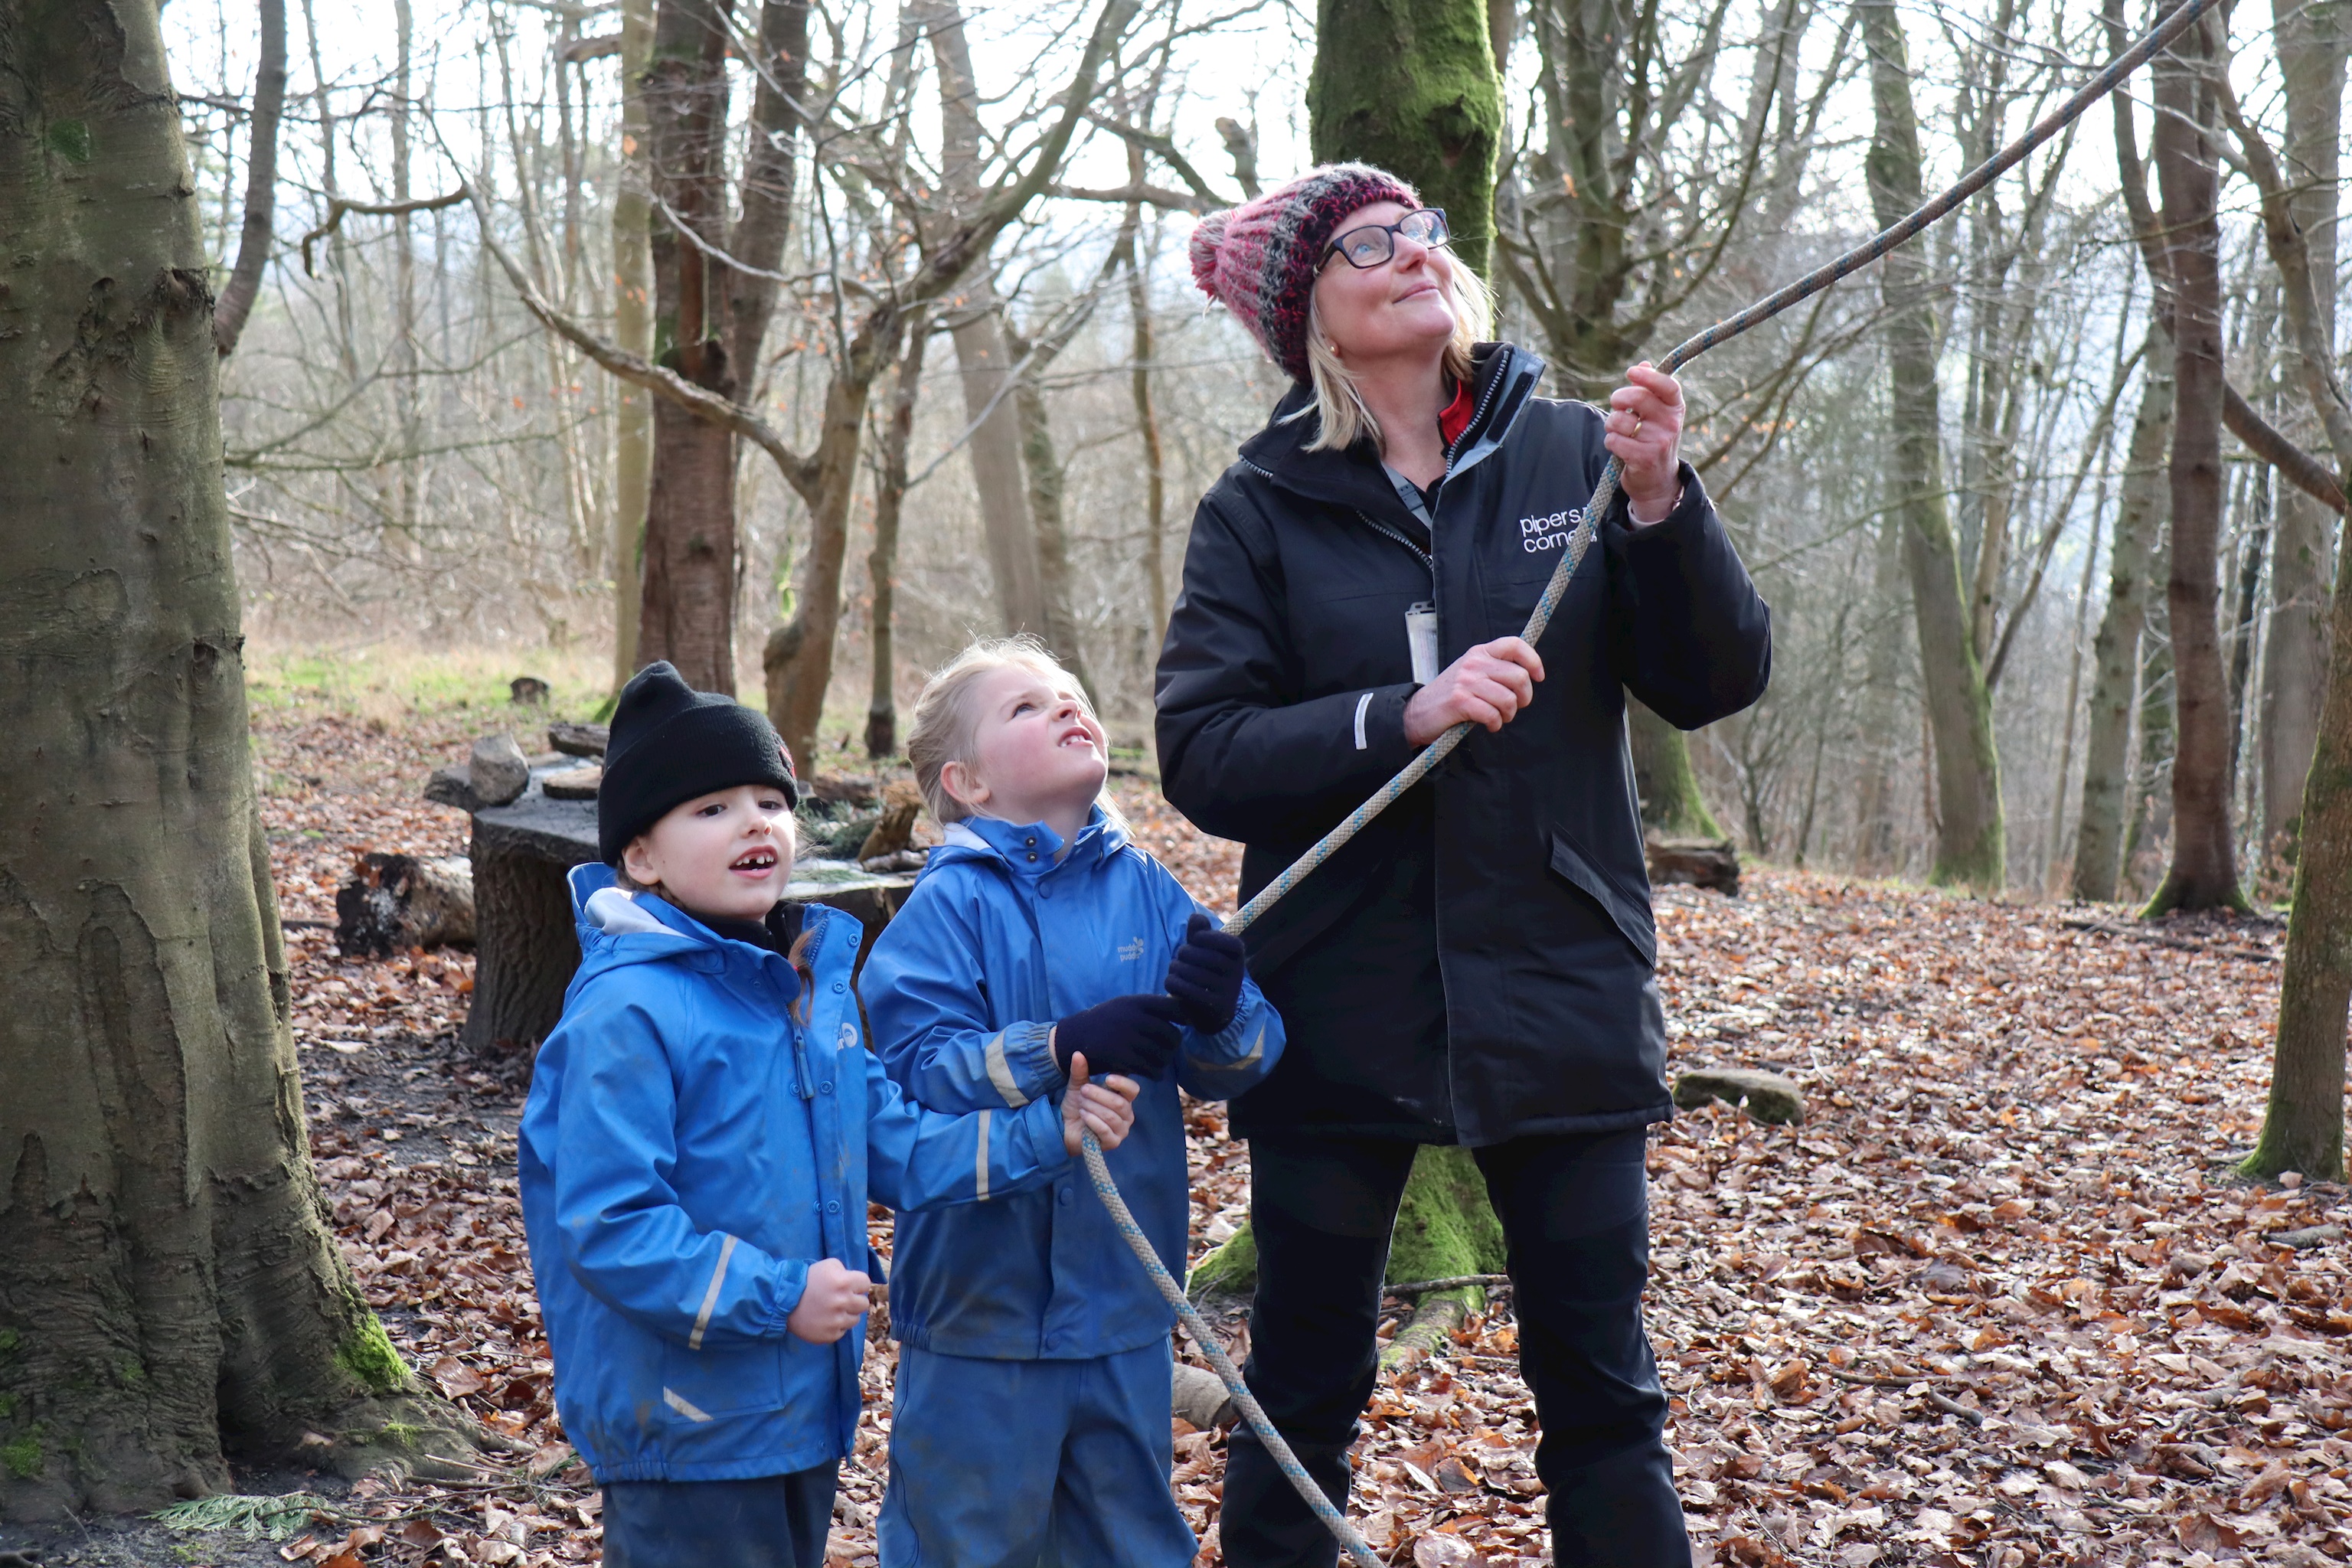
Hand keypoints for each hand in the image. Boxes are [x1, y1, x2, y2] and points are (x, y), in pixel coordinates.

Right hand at [786, 1256, 870, 1344]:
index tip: (849, 1285)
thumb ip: (846, 1271)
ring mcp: (836, 1321)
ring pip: (855, 1319)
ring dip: (846, 1314)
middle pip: (863, 1303)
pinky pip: (842, 1332)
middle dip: (854, 1300)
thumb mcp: (827, 1266)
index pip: (866, 1283)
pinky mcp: (829, 1335)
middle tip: (841, 1299)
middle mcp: (842, 1302)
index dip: (858, 1284)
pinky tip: (825, 1320)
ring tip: (831, 1310)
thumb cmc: (807, 1280)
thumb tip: (858, 1283)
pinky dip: (836, 1326)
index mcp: (843, 1282)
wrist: (783, 1301)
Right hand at [1051, 993, 1184, 1079]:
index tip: (1186, 1024)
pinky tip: (1152, 1073)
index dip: (1186, 1017)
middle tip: (1168, 1049)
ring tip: (1158, 1061)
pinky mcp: (1122, 1058)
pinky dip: (1156, 1073)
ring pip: (1163, 1055)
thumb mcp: (1124, 1006)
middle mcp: (1134, 1018)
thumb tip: (1181, 1011)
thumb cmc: (1105, 1022)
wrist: (1074, 1037)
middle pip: (1172, 1035)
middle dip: (1173, 1045)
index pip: (1175, 1008)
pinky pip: (1151, 1069)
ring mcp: (1128, 1038)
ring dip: (1164, 1061)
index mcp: (1138, 1002)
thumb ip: (1148, 1008)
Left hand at [1061, 1052, 1142, 1153]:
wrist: (1064, 1128)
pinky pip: (1105, 1130)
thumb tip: (1078, 1054)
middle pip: (1120, 1103)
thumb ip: (1080, 1071)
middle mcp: (1126, 1114)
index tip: (1108, 1079)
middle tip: (1084, 1091)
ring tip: (1082, 1105)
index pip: (1132, 1090)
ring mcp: (1121, 1130)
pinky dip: (1093, 1121)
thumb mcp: (1078, 1086)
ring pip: (1111, 1116)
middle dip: (1099, 1095)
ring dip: (1093, 1108)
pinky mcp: (1113, 1142)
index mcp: (1123, 1098)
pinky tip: (1084, 1115)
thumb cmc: (1077, 1106)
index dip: (1123, 1084)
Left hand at [1165, 912, 1246, 1033]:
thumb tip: (1195, 917)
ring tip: (1173, 970)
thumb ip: (1199, 932)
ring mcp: (1228, 992)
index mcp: (1238, 954)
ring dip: (1175, 969)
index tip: (1195, 940)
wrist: (1214, 1012)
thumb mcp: (1205, 950)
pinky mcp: (1215, 1008)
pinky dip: (1173, 984)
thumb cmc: (1207, 972)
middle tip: (1178, 959)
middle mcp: (1237, 973)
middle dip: (1183, 953)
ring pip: (1190, 973)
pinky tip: (1172, 983)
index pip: (1220, 939)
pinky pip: (1186, 990)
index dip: (1203, 937)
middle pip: (1200, 956)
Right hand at [1402, 636, 1545, 744]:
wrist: (1417, 712)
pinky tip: (1490, 725)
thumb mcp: (1472, 672)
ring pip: (1508, 699)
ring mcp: (1466, 681)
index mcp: (1479, 652)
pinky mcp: (1460, 701)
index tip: (1538, 677)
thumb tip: (1527, 675)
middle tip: (1514, 707)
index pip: (1514, 645)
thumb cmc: (1450, 695)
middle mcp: (1474, 663)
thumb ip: (1495, 669)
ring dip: (1509, 714)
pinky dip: (1496, 724)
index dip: (1533, 661)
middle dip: (1524, 698)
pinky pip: (1492, 714)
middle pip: (1518, 677)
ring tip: (1500, 718)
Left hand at [1603, 362, 1685, 523]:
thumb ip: (1649, 390)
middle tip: (1616, 406)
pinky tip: (1619, 447)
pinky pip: (1614, 440)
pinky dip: (1610, 441)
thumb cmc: (1653, 439)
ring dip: (1611, 424)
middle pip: (1637, 397)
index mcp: (1675, 408)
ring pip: (1621, 420)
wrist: (1658, 480)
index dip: (1648, 376)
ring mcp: (1659, 442)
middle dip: (1618, 399)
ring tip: (1618, 431)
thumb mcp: (1657, 414)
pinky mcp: (1644, 458)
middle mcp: (1671, 424)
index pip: (1667, 385)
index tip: (1631, 372)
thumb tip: (1643, 364)